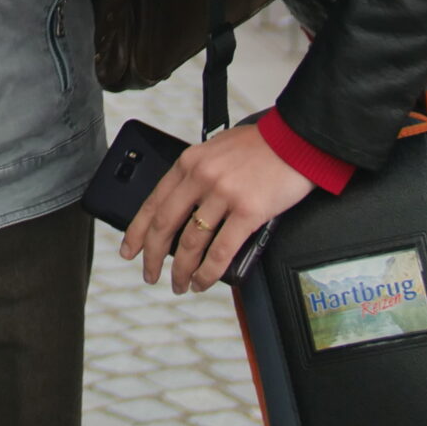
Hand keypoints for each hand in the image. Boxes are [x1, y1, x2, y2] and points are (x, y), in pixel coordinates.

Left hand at [121, 121, 314, 292]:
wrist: (297, 140)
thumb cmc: (261, 146)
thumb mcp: (216, 149)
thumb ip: (198, 174)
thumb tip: (185, 207)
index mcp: (189, 162)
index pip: (153, 201)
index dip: (137, 230)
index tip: (129, 249)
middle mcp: (201, 177)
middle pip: (164, 225)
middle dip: (152, 256)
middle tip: (149, 275)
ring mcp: (224, 195)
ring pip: (191, 242)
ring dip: (182, 270)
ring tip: (181, 285)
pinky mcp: (248, 212)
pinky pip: (221, 250)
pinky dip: (208, 272)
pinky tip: (203, 281)